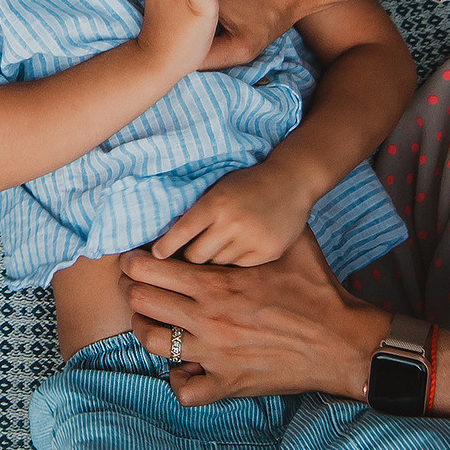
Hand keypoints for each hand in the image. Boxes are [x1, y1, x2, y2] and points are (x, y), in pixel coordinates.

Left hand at [121, 237, 390, 405]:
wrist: (344, 341)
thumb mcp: (292, 246)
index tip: (135, 260)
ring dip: (146, 328)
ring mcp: (216, 355)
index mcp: (218, 284)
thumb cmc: (318, 291)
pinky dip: (178, 379)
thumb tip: (252, 196)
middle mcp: (209, 319)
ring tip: (152, 320)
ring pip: (153, 342)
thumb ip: (261, 226)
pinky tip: (184, 366)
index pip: (151, 268)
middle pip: (142, 302)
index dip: (135, 262)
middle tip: (138, 286)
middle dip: (134, 290)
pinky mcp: (229, 383)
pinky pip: (185, 390)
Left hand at [151, 158, 314, 265]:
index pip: (182, 232)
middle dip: (190, 257)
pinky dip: (236, 262)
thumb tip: (168, 240)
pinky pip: (240, 267)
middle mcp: (232, 223)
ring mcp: (251, 239)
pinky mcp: (268, 252)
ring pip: (217, 265)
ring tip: (222, 245)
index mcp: (215, 203)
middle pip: (196, 257)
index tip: (157, 255)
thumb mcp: (218, 189)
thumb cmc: (248, 184)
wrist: (292, 181)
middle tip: (191, 253)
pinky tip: (242, 247)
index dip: (166, 246)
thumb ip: (198, 211)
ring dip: (214, 259)